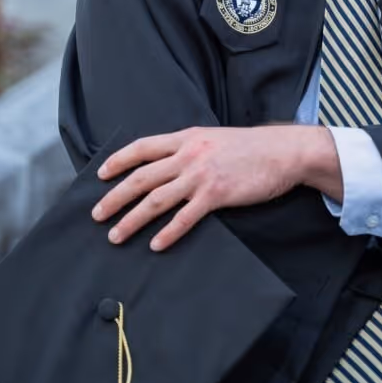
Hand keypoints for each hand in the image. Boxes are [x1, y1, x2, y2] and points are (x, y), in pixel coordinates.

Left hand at [91, 124, 339, 250]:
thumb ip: (192, 148)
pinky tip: (156, 244)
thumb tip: (171, 165)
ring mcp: (201, 175)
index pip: (142, 147)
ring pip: (156, 200)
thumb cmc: (252, 147)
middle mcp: (189, 154)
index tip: (101, 174)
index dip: (118, 161)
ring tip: (116, 236)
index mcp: (187, 138)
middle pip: (141, 177)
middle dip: (114, 197)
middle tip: (97, 215)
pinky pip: (185, 217)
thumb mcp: (215, 138)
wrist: (284, 151)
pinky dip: (168, 232)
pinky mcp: (217, 194)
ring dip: (132, 220)